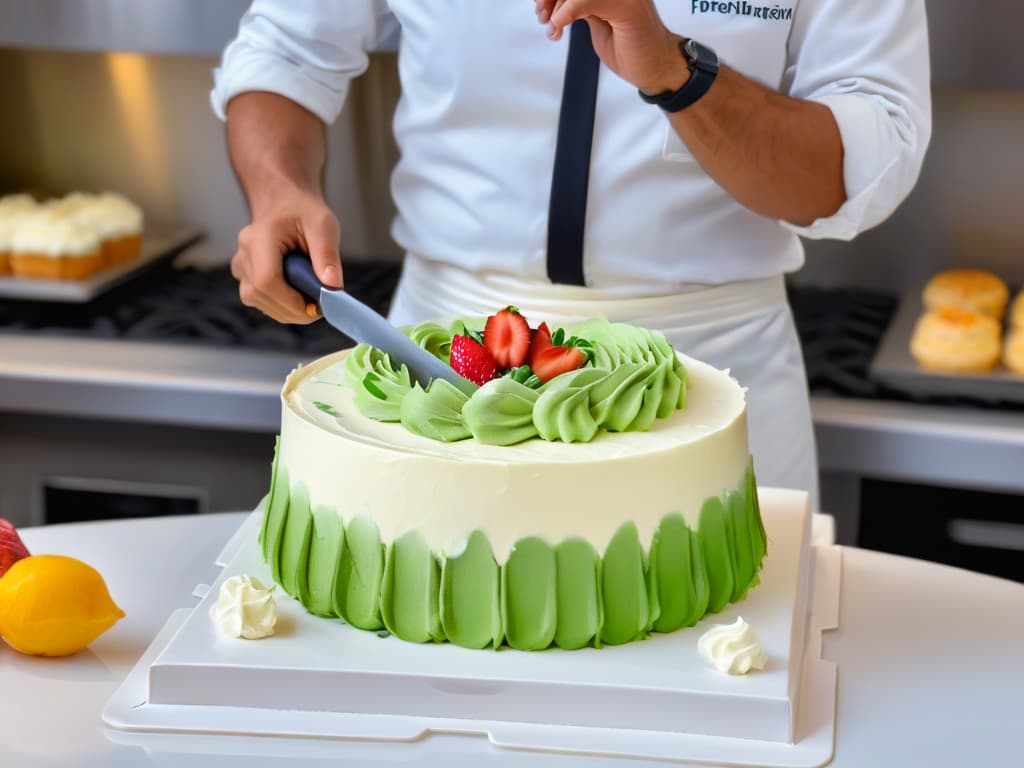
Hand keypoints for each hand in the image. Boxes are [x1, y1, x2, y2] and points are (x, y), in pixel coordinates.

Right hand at [231, 189, 341, 323]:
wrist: (284, 201)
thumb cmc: (303, 210)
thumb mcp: (323, 225)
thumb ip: (327, 255)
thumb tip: (333, 288)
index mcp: (259, 238)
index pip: (267, 280)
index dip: (291, 301)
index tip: (317, 307)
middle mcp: (243, 253)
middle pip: (259, 295)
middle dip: (292, 309)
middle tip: (320, 306)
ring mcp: (240, 265)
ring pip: (257, 301)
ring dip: (286, 309)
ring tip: (309, 296)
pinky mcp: (243, 275)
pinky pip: (258, 299)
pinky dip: (279, 304)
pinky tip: (297, 293)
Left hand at [535, 0, 687, 94]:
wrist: (656, 67)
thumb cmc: (632, 47)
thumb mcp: (597, 20)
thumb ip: (581, 5)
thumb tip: (556, 1)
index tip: (541, 6)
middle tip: (541, 15)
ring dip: (556, 7)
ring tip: (552, 27)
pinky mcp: (627, 6)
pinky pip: (585, 1)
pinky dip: (566, 13)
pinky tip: (559, 25)